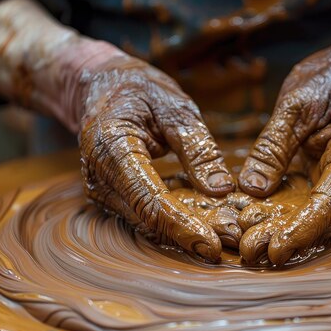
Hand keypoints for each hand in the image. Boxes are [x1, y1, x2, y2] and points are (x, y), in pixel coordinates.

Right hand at [77, 52, 234, 260]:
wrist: (100, 86)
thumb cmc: (139, 91)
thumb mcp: (175, 107)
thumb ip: (197, 148)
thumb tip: (221, 189)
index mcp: (111, 147)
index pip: (148, 199)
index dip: (181, 225)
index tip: (212, 244)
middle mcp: (99, 177)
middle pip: (147, 219)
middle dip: (188, 234)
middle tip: (231, 241)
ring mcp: (101, 191)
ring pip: (145, 223)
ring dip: (183, 233)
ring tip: (224, 235)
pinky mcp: (112, 197)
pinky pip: (144, 216)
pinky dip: (173, 223)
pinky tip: (204, 225)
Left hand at [238, 43, 330, 265]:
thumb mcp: (297, 102)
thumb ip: (274, 146)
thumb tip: (251, 188)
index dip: (302, 229)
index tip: (275, 249)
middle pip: (324, 218)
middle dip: (285, 237)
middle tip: (248, 251)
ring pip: (316, 216)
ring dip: (283, 230)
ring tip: (246, 243)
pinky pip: (311, 204)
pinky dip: (286, 214)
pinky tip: (257, 223)